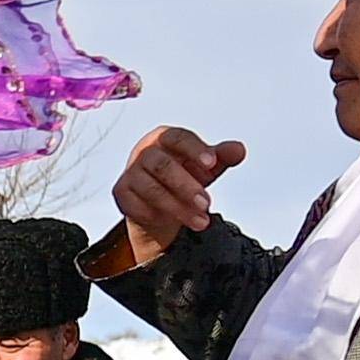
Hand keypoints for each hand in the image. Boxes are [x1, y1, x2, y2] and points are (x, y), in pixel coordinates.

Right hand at [93, 128, 244, 276]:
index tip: (211, 164)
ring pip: (151, 189)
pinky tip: (170, 221)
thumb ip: (222, 156)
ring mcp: (130, 172)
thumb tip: (238, 150)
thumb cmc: (184, 175)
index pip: (177, 138)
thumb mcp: (206, 166)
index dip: (194, 149)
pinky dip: (156, 214)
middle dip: (186, 186)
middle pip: (162, 165)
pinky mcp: (121, 192)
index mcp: (165, 138)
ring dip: (177, 207)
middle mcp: (144, 152)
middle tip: (206, 204)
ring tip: (200, 222)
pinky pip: (136, 205)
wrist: (159, 201)